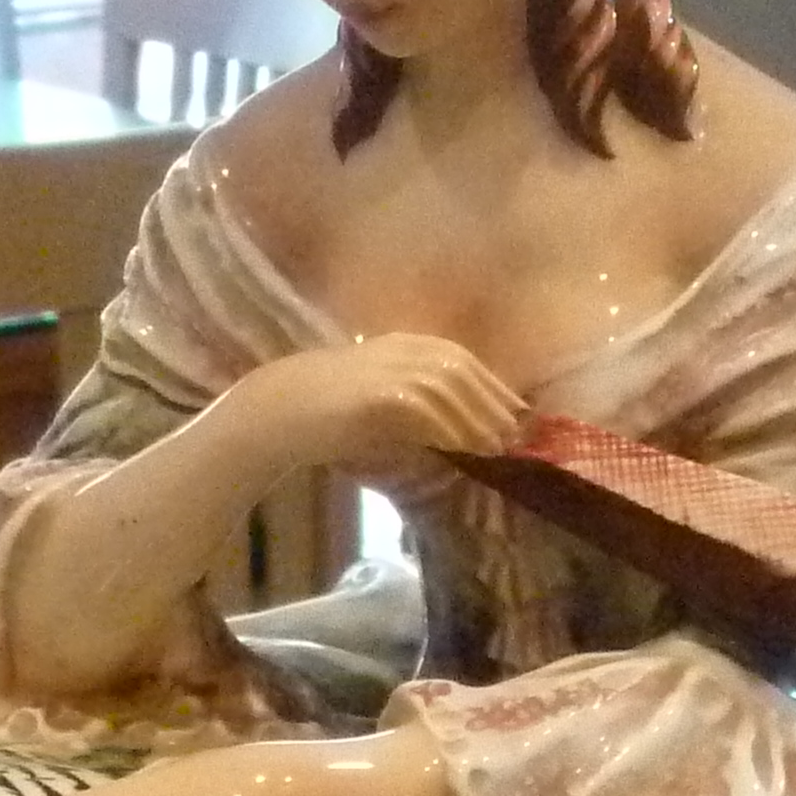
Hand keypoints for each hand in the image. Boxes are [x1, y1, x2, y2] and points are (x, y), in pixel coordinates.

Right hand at [228, 332, 530, 486]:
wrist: (280, 412)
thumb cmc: (327, 416)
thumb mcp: (379, 405)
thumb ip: (415, 411)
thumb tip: (458, 439)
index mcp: (402, 344)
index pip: (462, 359)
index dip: (492, 387)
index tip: (516, 415)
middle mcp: (401, 348)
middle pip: (463, 371)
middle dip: (493, 404)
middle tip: (515, 438)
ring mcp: (391, 368)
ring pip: (451, 390)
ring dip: (478, 421)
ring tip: (497, 449)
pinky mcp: (382, 395)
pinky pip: (428, 412)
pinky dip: (450, 431)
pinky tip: (464, 450)